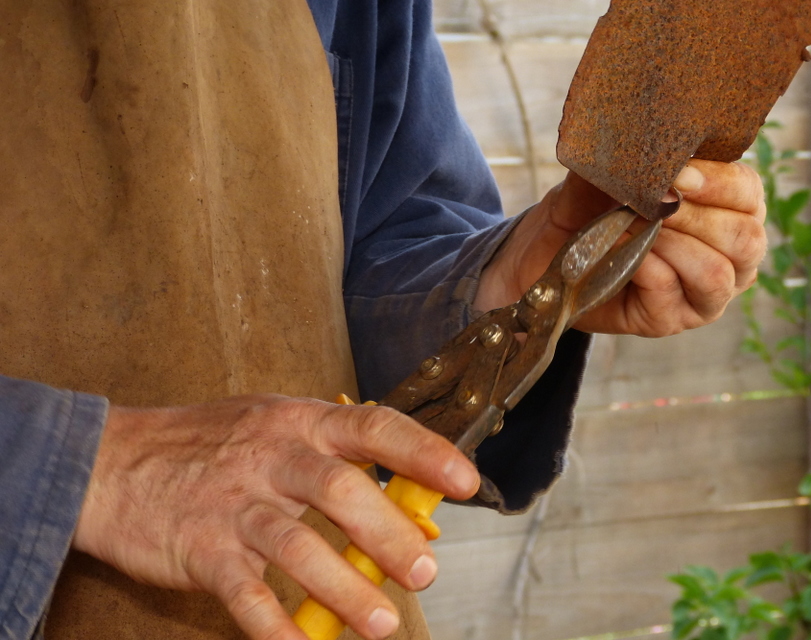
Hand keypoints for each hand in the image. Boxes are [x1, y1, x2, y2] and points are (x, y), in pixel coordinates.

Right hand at [73, 394, 479, 639]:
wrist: (113, 460)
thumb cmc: (211, 443)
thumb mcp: (274, 424)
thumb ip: (332, 454)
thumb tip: (400, 496)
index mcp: (299, 422)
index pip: (372, 427)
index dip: (423, 452)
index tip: (466, 481)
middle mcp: (270, 457)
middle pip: (338, 490)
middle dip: (386, 534)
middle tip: (424, 571)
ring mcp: (234, 503)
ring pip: (296, 546)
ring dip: (344, 588)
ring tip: (382, 623)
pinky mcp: (200, 548)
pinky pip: (244, 593)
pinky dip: (276, 625)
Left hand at [475, 158, 766, 335]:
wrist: (542, 256)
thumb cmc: (587, 210)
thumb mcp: (607, 173)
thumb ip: (630, 156)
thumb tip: (642, 131)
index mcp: (729, 211)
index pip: (748, 193)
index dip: (720, 182)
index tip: (679, 171)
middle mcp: (730, 257)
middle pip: (745, 238)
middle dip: (697, 215)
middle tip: (654, 200)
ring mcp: (703, 296)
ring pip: (716, 273)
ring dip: (672, 244)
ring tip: (632, 224)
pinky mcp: (669, 321)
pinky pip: (670, 291)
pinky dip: (643, 265)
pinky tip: (619, 250)